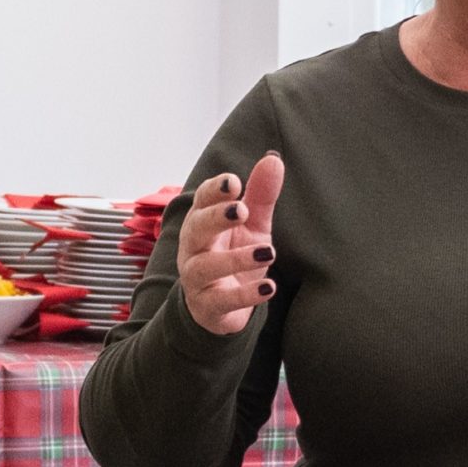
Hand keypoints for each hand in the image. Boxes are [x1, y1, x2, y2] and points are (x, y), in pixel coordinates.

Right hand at [177, 152, 283, 335]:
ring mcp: (197, 278)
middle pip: (196, 228)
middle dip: (216, 217)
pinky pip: (220, 301)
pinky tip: (268, 288)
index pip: (202, 200)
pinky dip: (243, 296)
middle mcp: (194, 247)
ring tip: (268, 252)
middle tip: (241, 209)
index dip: (215, 190)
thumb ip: (261, 195)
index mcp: (203, 221)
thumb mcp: (253, 225)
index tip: (234, 182)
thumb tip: (273, 158)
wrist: (222, 307)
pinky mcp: (207, 306)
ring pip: (204, 267)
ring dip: (234, 259)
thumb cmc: (234, 255)